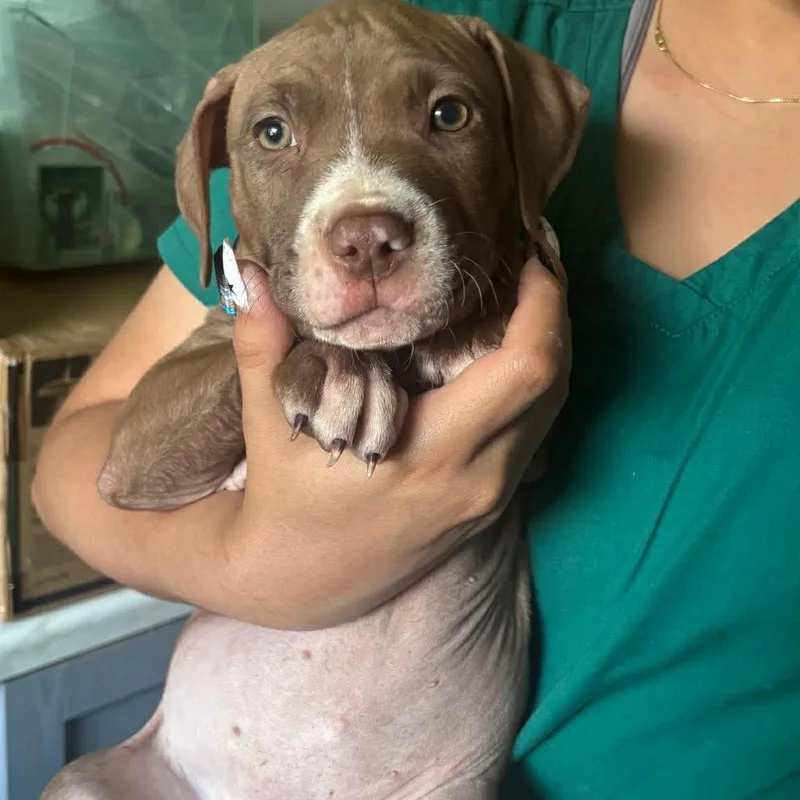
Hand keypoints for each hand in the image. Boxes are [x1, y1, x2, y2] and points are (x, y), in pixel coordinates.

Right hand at [225, 254, 569, 627]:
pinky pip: (531, 435)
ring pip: (549, 411)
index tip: (530, 255)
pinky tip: (503, 354)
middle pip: (553, 384)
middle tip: (532, 263)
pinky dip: (532, 386)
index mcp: (432, 452)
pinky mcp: (485, 508)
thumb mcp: (268, 420)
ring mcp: (487, 498)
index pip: (524, 370)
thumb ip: (262, 341)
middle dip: (554, 314)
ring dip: (547, 349)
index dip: (543, 305)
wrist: (298, 582)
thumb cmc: (283, 501)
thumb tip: (252, 270)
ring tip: (523, 298)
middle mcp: (475, 479)